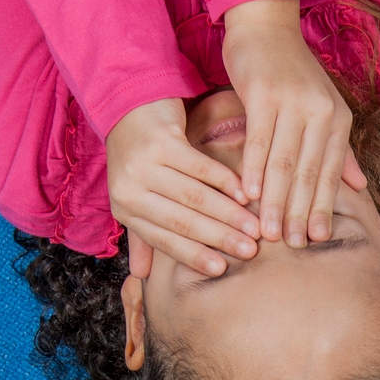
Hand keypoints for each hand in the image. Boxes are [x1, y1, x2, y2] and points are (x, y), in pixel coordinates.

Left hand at [106, 98, 260, 277]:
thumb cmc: (139, 156)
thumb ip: (141, 235)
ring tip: (254, 226)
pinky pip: (200, 168)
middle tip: (250, 250)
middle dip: (219, 239)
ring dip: (229, 214)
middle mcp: (129, 189)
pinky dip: (225, 182)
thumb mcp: (136, 196)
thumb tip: (142, 277)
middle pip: (182, 221)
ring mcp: (142, 164)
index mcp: (124, 209)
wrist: (127, 102)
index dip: (194, 255)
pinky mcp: (160, 140)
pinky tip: (246, 194)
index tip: (222, 269)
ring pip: (194, 197)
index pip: (165, 240)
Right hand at [222, 0, 365, 246]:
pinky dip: (254, 169)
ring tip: (269, 232)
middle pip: (308, 174)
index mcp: (338, 120)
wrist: (266, 23)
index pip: (330, 174)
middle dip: (299, 213)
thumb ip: (340, 150)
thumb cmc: (294, 73)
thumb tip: (359, 186)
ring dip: (276, 201)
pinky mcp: (263, 94)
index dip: (323, 208)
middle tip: (291, 246)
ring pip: (284, 162)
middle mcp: (320, 112)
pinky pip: (258, 140)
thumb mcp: (324, 109)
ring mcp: (292, 102)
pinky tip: (249, 194)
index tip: (315, 240)